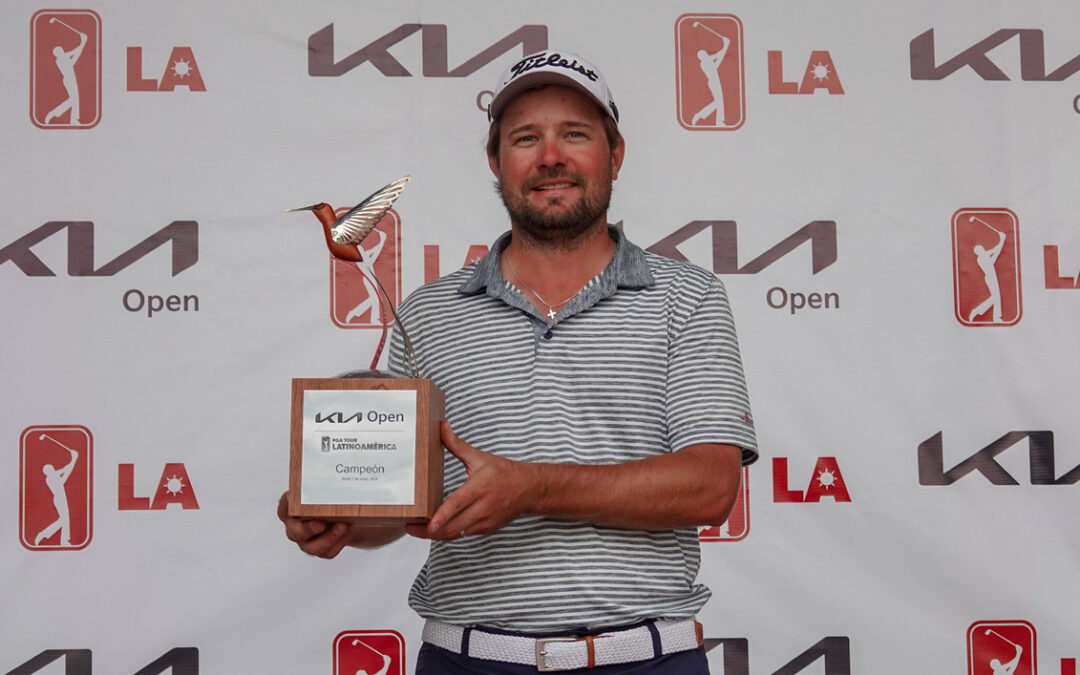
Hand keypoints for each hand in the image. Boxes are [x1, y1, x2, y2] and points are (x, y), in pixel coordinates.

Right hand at [277, 491, 352, 557]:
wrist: (342, 518)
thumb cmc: (327, 503)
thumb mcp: (323, 493)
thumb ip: (322, 486)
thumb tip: (333, 469)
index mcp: (291, 513)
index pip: (284, 508)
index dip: (286, 503)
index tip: (291, 495)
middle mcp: (296, 529)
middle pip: (296, 532)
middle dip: (308, 529)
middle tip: (321, 523)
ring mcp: (307, 542)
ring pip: (313, 547)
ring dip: (329, 538)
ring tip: (343, 526)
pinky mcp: (321, 550)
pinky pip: (328, 552)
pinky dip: (339, 542)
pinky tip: (348, 531)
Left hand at [405, 422, 535, 540]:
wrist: (529, 490)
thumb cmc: (505, 473)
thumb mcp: (480, 458)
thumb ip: (457, 445)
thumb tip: (442, 428)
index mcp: (478, 488)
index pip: (456, 505)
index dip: (441, 517)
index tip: (427, 524)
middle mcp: (482, 508)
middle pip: (452, 527)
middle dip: (429, 531)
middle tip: (410, 526)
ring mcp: (484, 522)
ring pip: (455, 534)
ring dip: (437, 534)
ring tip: (418, 529)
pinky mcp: (485, 530)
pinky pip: (462, 535)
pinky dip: (448, 533)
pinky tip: (437, 529)